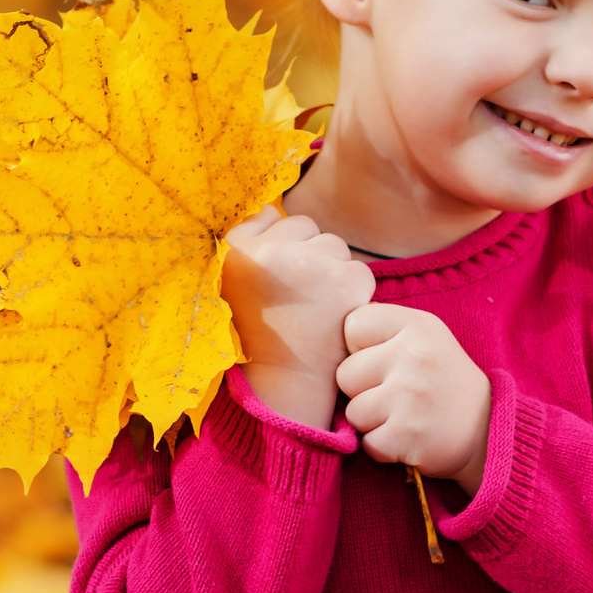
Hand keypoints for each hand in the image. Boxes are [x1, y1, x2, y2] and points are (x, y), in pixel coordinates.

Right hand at [222, 207, 375, 429]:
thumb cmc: (258, 333)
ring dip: (332, 271)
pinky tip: (336, 316)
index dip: (280, 248)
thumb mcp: (233, 283)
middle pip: (307, 229)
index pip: (272, 217)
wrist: (286, 383)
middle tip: (298, 298)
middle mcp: (272, 252)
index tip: (277, 280)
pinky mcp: (346, 281)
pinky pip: (359, 269)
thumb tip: (272, 209)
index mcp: (235, 250)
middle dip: (308, 256)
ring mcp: (312, 264)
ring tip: (316, 308)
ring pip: (335, 246)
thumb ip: (248, 239)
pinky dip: (354, 292)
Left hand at [337, 305, 490, 494]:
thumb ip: (382, 330)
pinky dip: (384, 447)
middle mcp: (413, 355)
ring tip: (403, 416)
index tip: (386, 361)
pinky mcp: (406, 435)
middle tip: (397, 395)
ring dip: (372, 422)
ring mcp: (409, 395)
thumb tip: (326, 336)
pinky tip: (409, 437)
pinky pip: (368, 442)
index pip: (352, 325)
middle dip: (363, 390)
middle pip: (345, 373)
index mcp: (416, 324)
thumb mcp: (424, 338)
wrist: (488, 432)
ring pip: (353, 412)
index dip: (361, 348)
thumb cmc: (442, 382)